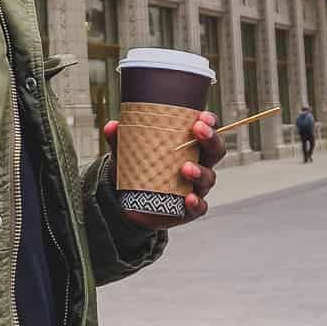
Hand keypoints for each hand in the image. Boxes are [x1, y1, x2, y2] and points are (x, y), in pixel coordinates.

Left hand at [104, 113, 226, 227]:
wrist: (131, 203)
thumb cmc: (139, 170)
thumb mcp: (129, 154)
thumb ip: (121, 140)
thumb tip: (111, 126)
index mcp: (189, 147)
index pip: (206, 131)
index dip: (210, 122)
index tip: (202, 116)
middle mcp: (198, 165)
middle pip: (215, 151)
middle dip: (211, 140)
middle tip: (199, 131)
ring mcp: (196, 188)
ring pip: (209, 178)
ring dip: (200, 171)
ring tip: (186, 168)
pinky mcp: (189, 209)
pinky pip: (199, 207)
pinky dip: (196, 203)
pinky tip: (188, 199)